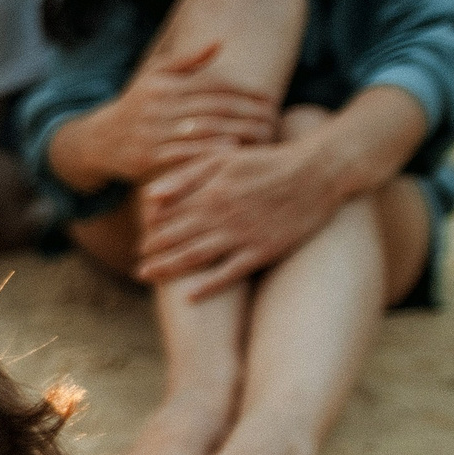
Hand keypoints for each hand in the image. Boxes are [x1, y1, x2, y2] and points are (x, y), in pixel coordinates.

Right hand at [102, 42, 281, 183]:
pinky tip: (232, 152)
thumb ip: (187, 60)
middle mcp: (157, 105)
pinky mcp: (147, 157)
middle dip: (247, 111)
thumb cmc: (138, 106)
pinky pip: (184, 154)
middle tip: (273, 116)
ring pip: (202, 129)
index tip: (268, 96)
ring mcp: (151, 132)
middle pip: (213, 106)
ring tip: (261, 134)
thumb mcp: (156, 76)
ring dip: (235, 131)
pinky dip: (209, 152)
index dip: (243, 90)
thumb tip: (220, 42)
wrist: (100, 140)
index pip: (212, 83)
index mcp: (164, 83)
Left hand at [136, 135, 338, 298]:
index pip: (169, 215)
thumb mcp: (224, 158)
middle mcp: (221, 216)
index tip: (140, 241)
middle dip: (153, 252)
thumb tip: (150, 196)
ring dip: (168, 268)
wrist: (316, 173)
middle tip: (137, 264)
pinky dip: (209, 286)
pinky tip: (190, 297)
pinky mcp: (263, 251)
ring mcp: (242, 235)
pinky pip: (230, 273)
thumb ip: (186, 175)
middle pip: (176, 239)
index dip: (151, 230)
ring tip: (148, 277)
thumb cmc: (267, 162)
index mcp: (210, 192)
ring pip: (195, 257)